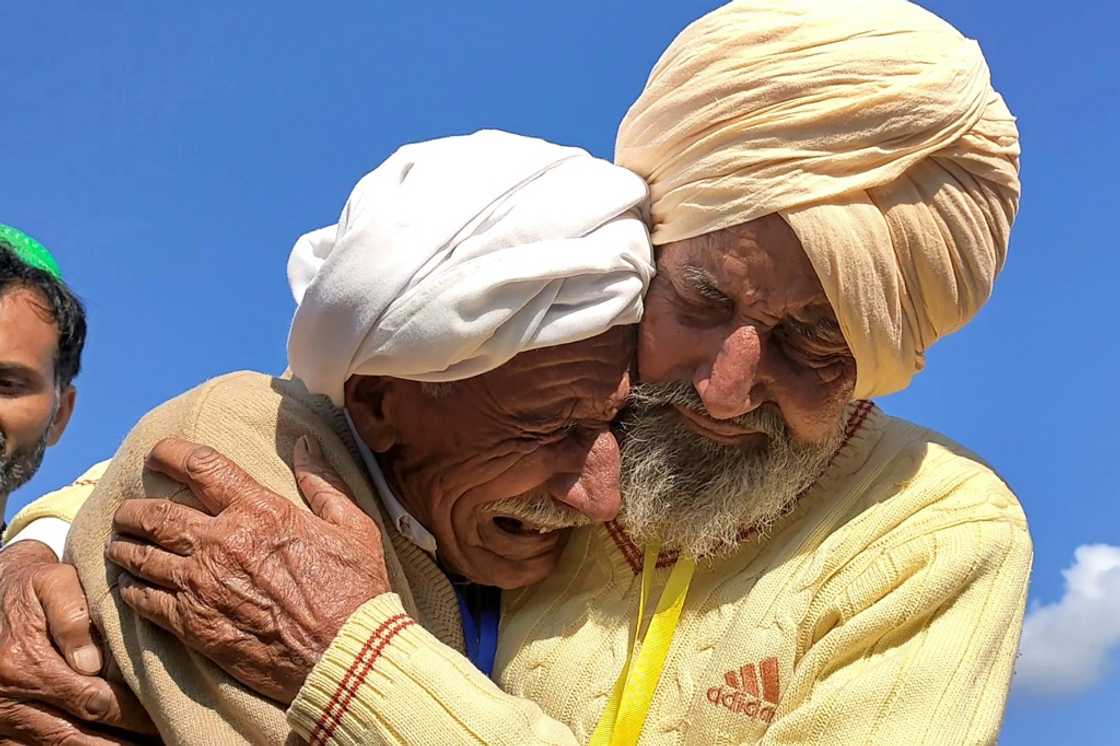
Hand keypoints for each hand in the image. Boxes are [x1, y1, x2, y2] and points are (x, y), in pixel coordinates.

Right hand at [0, 540, 156, 744]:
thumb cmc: (34, 589)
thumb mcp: (53, 584)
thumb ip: (72, 616)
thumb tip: (91, 662)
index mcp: (24, 663)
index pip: (90, 701)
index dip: (130, 714)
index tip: (162, 718)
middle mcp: (8, 699)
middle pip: (74, 736)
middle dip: (121, 744)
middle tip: (161, 740)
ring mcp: (3, 719)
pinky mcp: (2, 729)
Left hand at [107, 435, 389, 703]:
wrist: (345, 655)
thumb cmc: (356, 591)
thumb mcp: (353, 527)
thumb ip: (323, 483)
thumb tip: (305, 444)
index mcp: (260, 512)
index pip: (201, 466)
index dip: (171, 453)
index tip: (159, 454)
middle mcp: (222, 542)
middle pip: (156, 513)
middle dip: (135, 509)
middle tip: (129, 510)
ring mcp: (201, 585)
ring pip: (141, 556)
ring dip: (125, 547)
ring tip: (121, 545)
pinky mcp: (193, 625)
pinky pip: (144, 601)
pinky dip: (131, 590)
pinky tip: (131, 587)